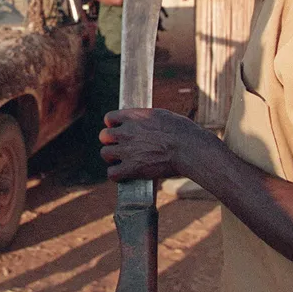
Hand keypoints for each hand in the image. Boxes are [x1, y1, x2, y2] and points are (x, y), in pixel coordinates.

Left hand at [99, 108, 220, 182]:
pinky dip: (116, 175)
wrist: (189, 149)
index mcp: (133, 116)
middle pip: (103, 136)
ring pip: (105, 153)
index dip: (113, 124)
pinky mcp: (131, 168)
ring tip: (122, 161)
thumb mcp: (162, 116)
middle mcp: (126, 132)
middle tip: (120, 146)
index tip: (118, 129)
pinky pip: (112, 173)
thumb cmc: (182, 131)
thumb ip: (146, 119)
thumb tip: (144, 122)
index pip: (109, 117)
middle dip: (111, 141)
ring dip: (112, 157)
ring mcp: (126, 150)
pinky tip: (124, 174)